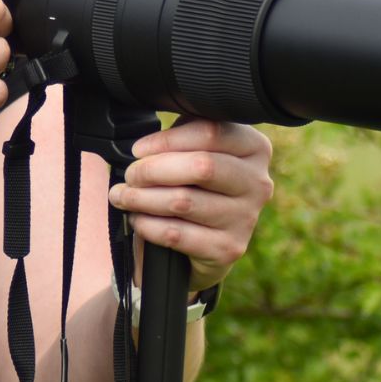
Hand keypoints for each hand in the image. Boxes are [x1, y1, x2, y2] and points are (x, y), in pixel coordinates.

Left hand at [108, 117, 273, 293]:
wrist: (208, 239)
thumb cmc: (196, 183)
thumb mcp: (194, 149)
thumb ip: (181, 136)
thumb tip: (144, 148)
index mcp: (254, 148)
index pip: (211, 133)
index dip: (167, 140)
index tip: (139, 149)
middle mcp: (257, 182)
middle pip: (201, 167)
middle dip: (153, 170)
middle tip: (130, 175)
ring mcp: (246, 218)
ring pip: (183, 201)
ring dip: (142, 198)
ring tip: (123, 196)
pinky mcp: (228, 248)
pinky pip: (176, 234)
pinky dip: (148, 225)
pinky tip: (137, 219)